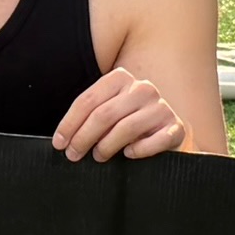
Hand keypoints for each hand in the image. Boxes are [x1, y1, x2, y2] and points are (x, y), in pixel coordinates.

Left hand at [51, 65, 189, 160]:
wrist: (166, 134)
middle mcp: (142, 88)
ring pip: (125, 127)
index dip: (69, 123)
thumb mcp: (108, 114)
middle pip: (104, 114)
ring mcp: (160, 107)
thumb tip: (64, 139)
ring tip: (99, 156)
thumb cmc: (129, 125)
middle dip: (83, 137)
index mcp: (121, 78)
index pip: (88, 100)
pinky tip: (129, 154)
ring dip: (107, 146)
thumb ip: (90, 117)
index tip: (59, 143)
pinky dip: (138, 150)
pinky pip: (154, 141)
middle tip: (73, 155)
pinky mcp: (176, 127)